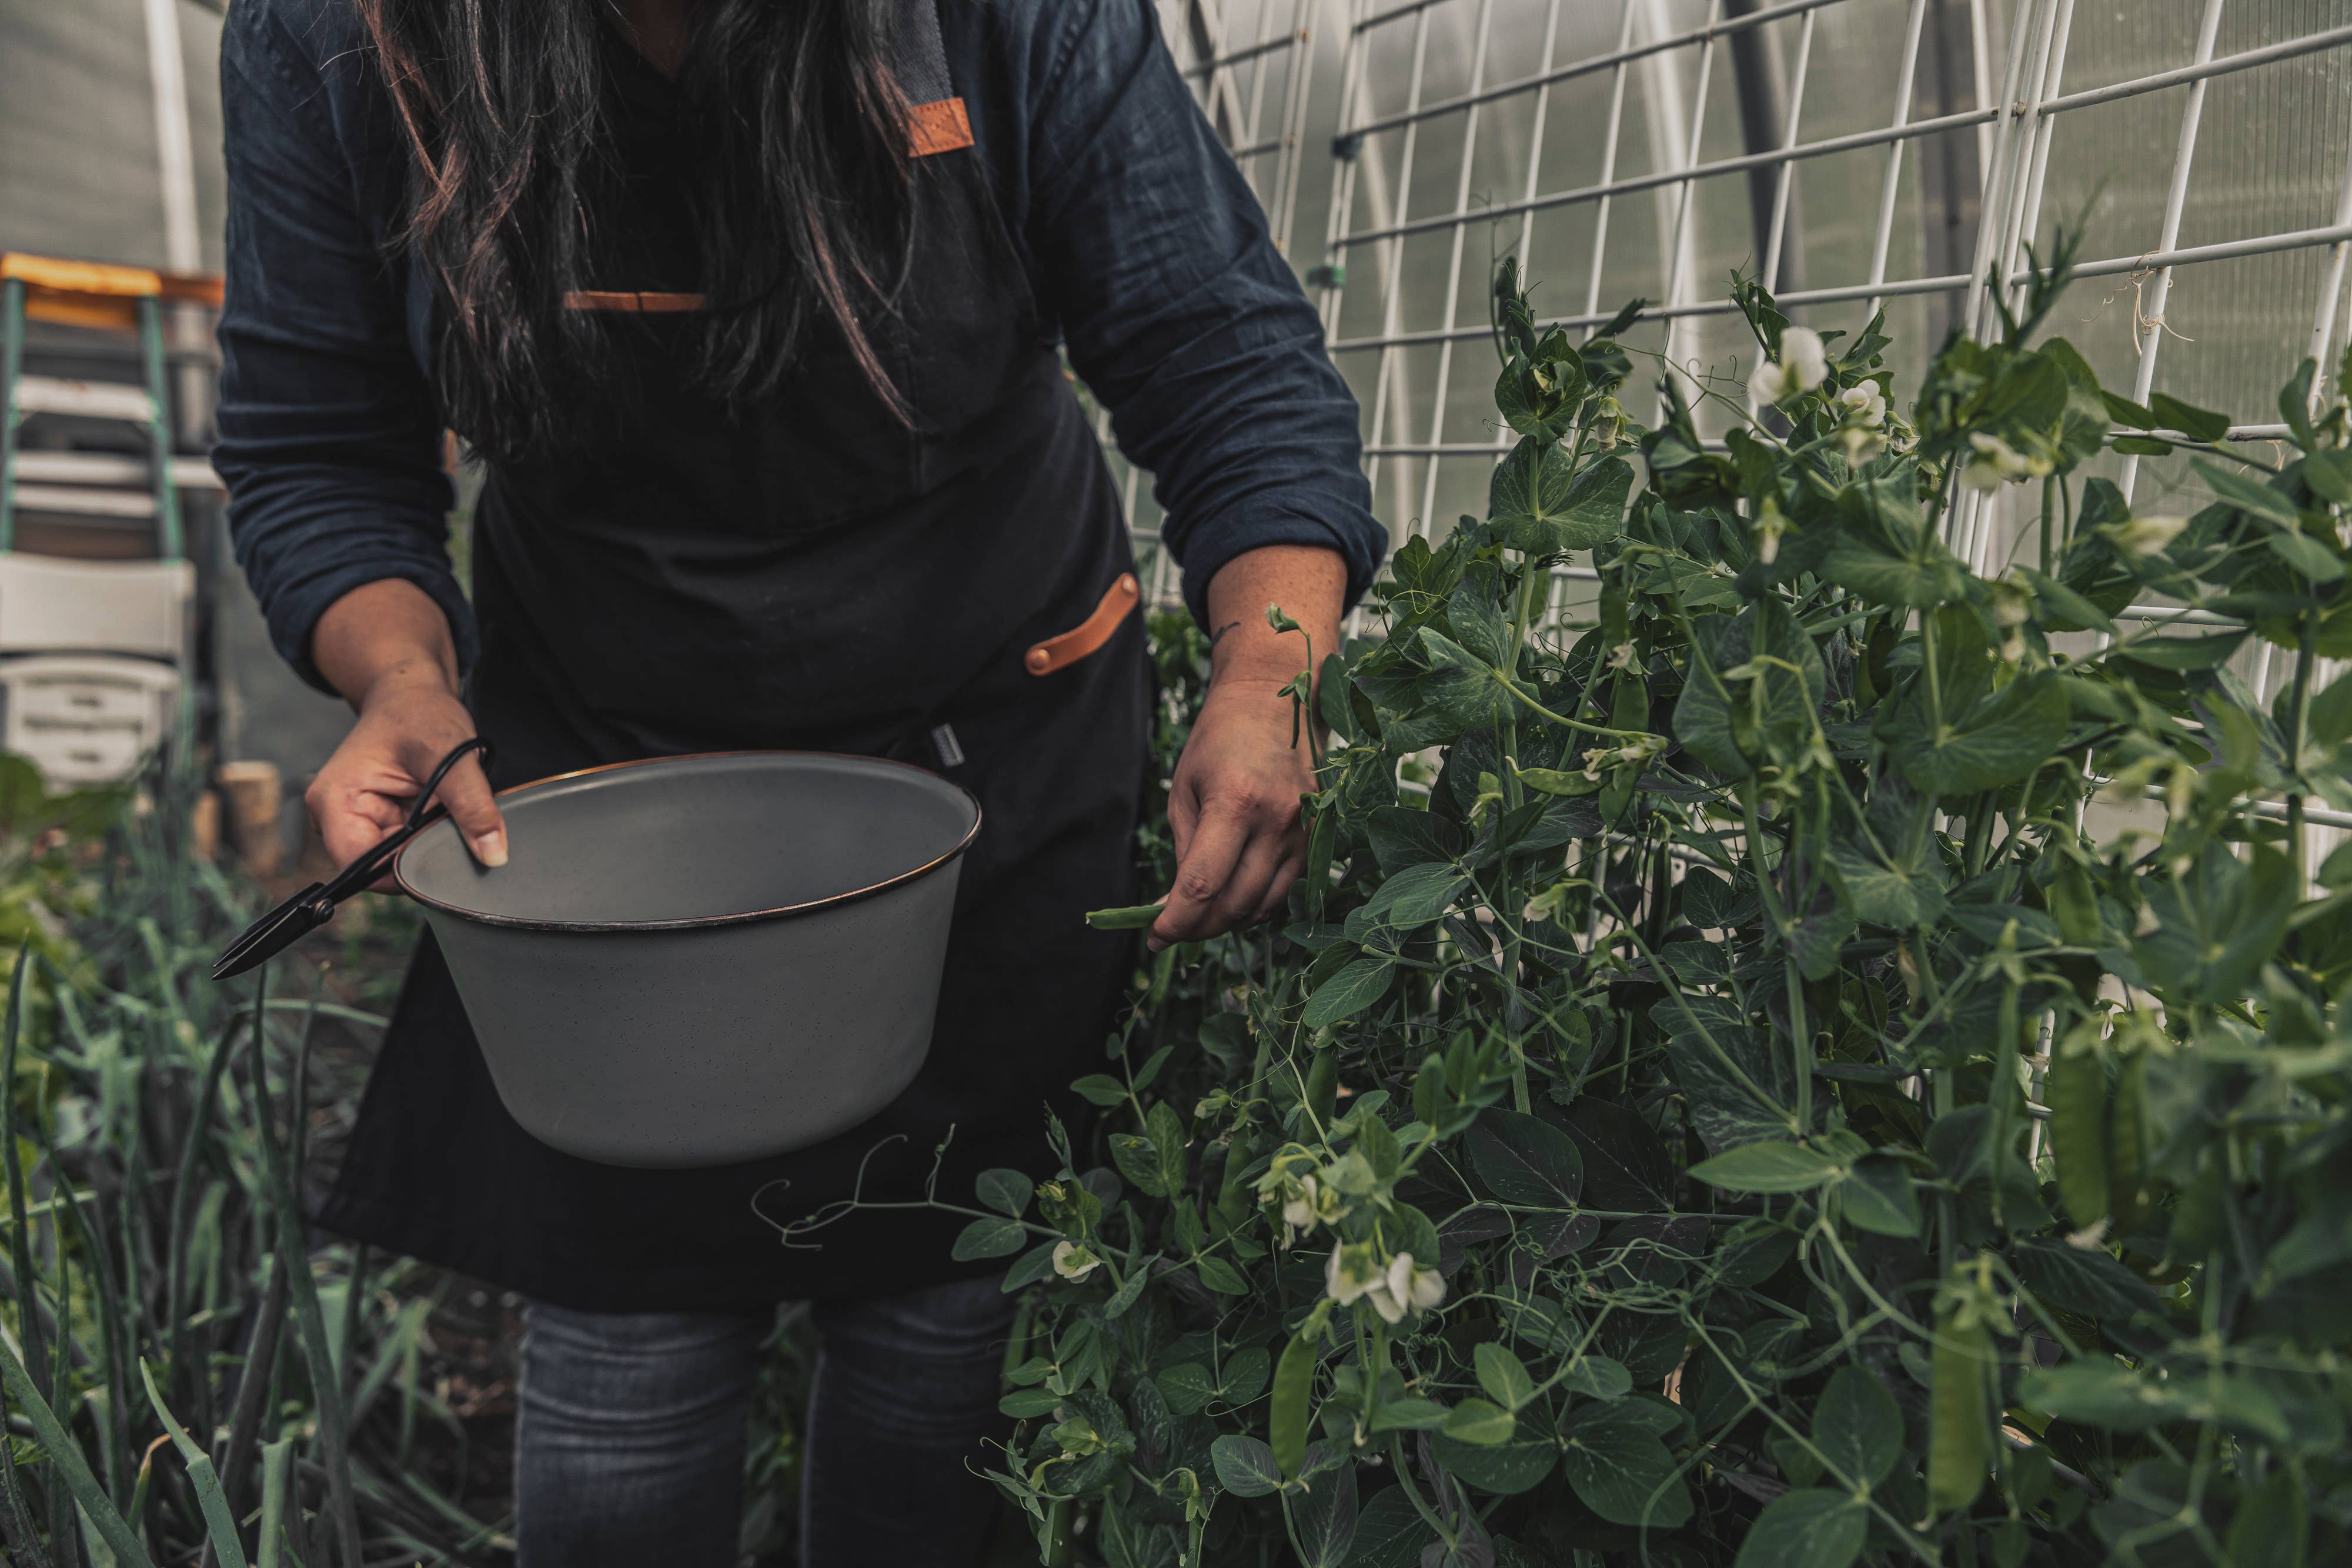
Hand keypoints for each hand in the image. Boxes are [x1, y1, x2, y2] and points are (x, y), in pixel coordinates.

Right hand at [307, 676, 504, 873]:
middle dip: (423, 855)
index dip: (407, 872)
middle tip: (453, 824)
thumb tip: (492, 854)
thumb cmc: (420, 712)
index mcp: (335, 801)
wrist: (412, 696)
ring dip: (428, 844)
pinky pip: (405, 847)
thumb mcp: (451, 754)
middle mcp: (334, 818)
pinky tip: (440, 813)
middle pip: (381, 869)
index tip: (447, 856)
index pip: (363, 867)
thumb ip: (473, 806)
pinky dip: (428, 836)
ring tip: (445, 810)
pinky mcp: (375, 823)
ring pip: (397, 861)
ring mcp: (354, 822)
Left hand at [1149, 667, 1316, 947]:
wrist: (1274, 698)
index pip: (1202, 886)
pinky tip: (1234, 897)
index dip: (1176, 921)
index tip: (1155, 935)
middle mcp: (1276, 822)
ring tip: (1200, 915)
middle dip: (1199, 928)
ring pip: (1264, 906)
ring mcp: (1303, 832)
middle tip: (1174, 930)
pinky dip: (1257, 905)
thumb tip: (1174, 905)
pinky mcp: (1317, 837)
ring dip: (1228, 922)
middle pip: (1235, 904)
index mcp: (1234, 804)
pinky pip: (1286, 890)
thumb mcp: (1185, 789)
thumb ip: (1183, 849)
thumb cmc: (1218, 739)